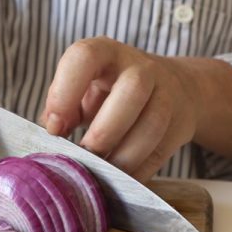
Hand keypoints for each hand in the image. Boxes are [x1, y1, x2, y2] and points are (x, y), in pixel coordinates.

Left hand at [40, 37, 231, 181]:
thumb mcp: (81, 89)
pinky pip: (159, 152)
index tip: (54, 127)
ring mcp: (165, 94)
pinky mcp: (179, 123)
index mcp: (105, 53)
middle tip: (85, 153)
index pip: (84, 57)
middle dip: (104, 130)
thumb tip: (52, 131)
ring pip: (152, 125)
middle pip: (132, 90)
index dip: (65, 94)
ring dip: (123, 157)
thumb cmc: (110, 92)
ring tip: (101, 171)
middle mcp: (140, 68)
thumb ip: (61, 108)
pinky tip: (118, 178)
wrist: (172, 89)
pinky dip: (136, 171)